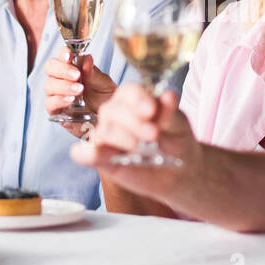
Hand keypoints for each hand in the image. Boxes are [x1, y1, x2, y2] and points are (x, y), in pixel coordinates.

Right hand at [44, 50, 117, 136]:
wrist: (109, 121)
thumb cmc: (105, 100)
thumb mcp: (104, 84)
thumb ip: (93, 73)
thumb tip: (86, 57)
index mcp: (73, 68)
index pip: (62, 56)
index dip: (63, 53)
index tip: (69, 55)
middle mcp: (62, 79)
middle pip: (50, 68)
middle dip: (62, 69)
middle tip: (77, 75)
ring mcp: (57, 95)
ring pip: (49, 85)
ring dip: (64, 85)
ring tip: (80, 90)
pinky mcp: (56, 112)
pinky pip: (50, 104)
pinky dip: (60, 100)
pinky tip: (71, 100)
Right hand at [69, 83, 200, 194]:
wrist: (179, 171)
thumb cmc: (177, 141)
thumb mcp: (179, 126)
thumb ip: (170, 113)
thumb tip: (168, 96)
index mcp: (135, 99)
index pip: (129, 92)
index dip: (138, 100)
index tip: (151, 111)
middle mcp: (116, 114)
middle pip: (112, 110)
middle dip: (132, 122)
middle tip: (153, 134)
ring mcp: (107, 136)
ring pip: (103, 131)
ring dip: (122, 139)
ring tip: (141, 148)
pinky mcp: (100, 158)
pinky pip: (85, 154)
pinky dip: (88, 154)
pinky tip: (101, 156)